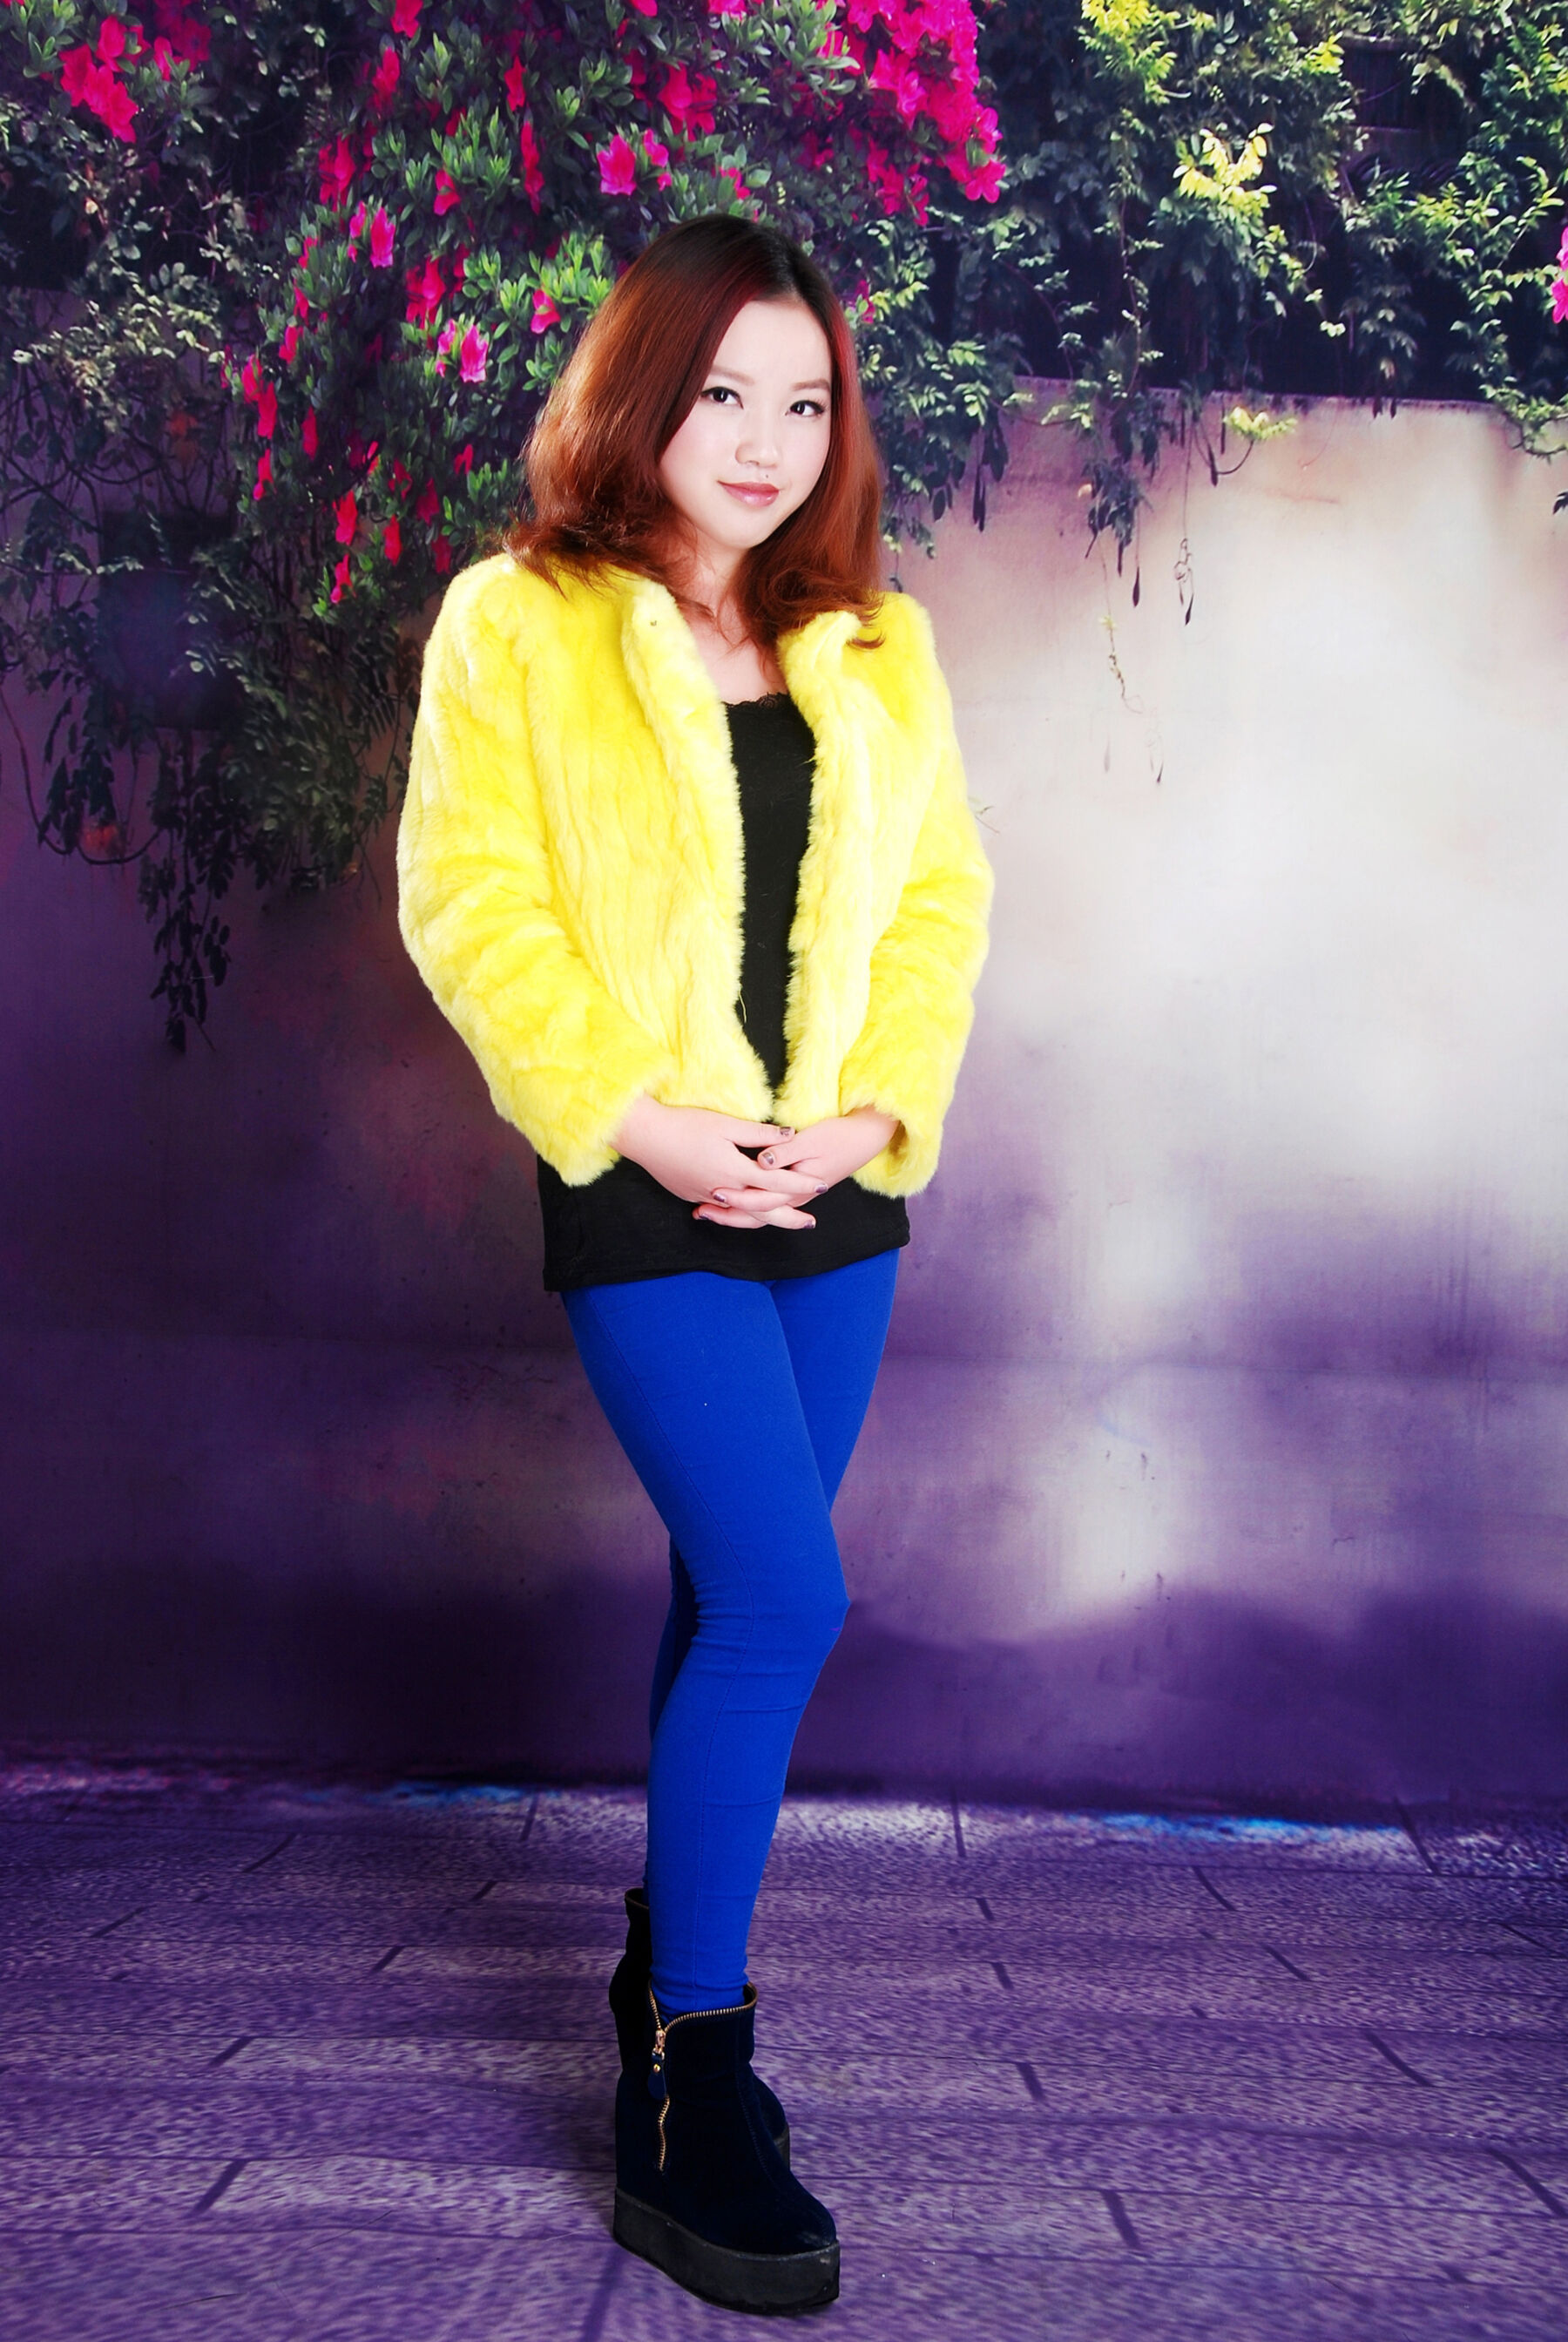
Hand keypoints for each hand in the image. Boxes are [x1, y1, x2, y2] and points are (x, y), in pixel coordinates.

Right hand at [613, 1097, 824, 1229]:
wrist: (645, 1137)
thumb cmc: (684, 1125)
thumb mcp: (725, 1124)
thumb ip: (759, 1133)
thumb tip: (789, 1134)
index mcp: (736, 1171)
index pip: (777, 1182)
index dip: (801, 1183)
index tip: (822, 1184)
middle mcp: (724, 1190)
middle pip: (764, 1210)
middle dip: (790, 1216)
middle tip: (811, 1222)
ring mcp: (707, 1197)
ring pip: (743, 1215)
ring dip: (766, 1219)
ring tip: (783, 1220)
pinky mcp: (693, 1196)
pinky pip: (723, 1211)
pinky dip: (739, 1215)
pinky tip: (746, 1214)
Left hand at [694, 1107, 902, 1231]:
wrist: (865, 1138)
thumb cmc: (839, 1136)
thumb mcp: (812, 1140)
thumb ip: (785, 1151)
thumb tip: (762, 1161)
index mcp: (798, 1186)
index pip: (762, 1200)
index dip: (737, 1199)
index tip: (714, 1194)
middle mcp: (795, 1197)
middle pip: (756, 1215)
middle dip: (728, 1215)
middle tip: (699, 1212)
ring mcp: (795, 1196)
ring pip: (760, 1215)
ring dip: (733, 1216)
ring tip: (705, 1212)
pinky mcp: (794, 1189)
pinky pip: (766, 1206)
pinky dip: (745, 1208)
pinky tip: (726, 1202)